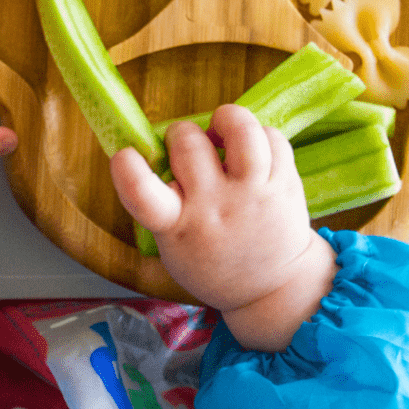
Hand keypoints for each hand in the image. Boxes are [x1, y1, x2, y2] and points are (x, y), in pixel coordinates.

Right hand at [110, 103, 336, 351]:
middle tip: (188, 147)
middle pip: (189, 143)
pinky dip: (259, 134)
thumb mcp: (173, 244)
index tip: (124, 155)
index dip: (128, 169)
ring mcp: (254, 193)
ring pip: (241, 130)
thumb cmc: (212, 259)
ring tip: (223, 131)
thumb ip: (160, 201)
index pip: (143, 195)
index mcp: (178, 226)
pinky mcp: (285, 183)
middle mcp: (215, 206)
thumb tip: (155, 146)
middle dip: (181, 133)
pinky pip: (272, 136)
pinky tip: (253, 150)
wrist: (274, 289)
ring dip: (227, 119)